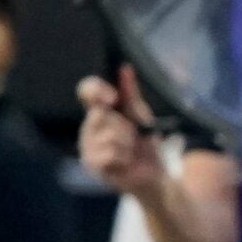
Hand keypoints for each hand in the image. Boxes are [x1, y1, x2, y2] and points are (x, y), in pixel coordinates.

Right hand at [77, 67, 163, 196]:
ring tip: (129, 152)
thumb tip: (125, 67)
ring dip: (127, 144)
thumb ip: (131, 94)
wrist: (154, 174)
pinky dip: (124, 158)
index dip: (96, 90)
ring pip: (108, 135)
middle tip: (131, 137)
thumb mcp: (141, 116)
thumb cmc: (145, 143)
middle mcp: (89, 125)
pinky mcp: (91, 163)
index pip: (86, 90)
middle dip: (124, 126)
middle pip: (102, 114)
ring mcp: (87, 144)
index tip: (112, 97)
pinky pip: (109, 153)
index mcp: (99, 110)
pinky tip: (124, 163)